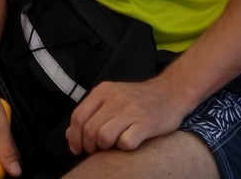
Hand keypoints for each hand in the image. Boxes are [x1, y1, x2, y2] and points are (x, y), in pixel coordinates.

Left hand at [65, 78, 188, 155]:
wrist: (171, 92)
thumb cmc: (138, 100)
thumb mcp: (111, 98)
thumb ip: (91, 113)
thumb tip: (70, 135)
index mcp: (103, 91)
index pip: (78, 117)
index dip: (74, 137)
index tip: (77, 148)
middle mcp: (115, 98)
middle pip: (89, 130)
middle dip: (90, 146)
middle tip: (97, 150)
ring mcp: (131, 110)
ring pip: (104, 137)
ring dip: (105, 148)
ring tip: (112, 146)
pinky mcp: (146, 123)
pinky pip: (126, 143)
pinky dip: (124, 147)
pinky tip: (129, 143)